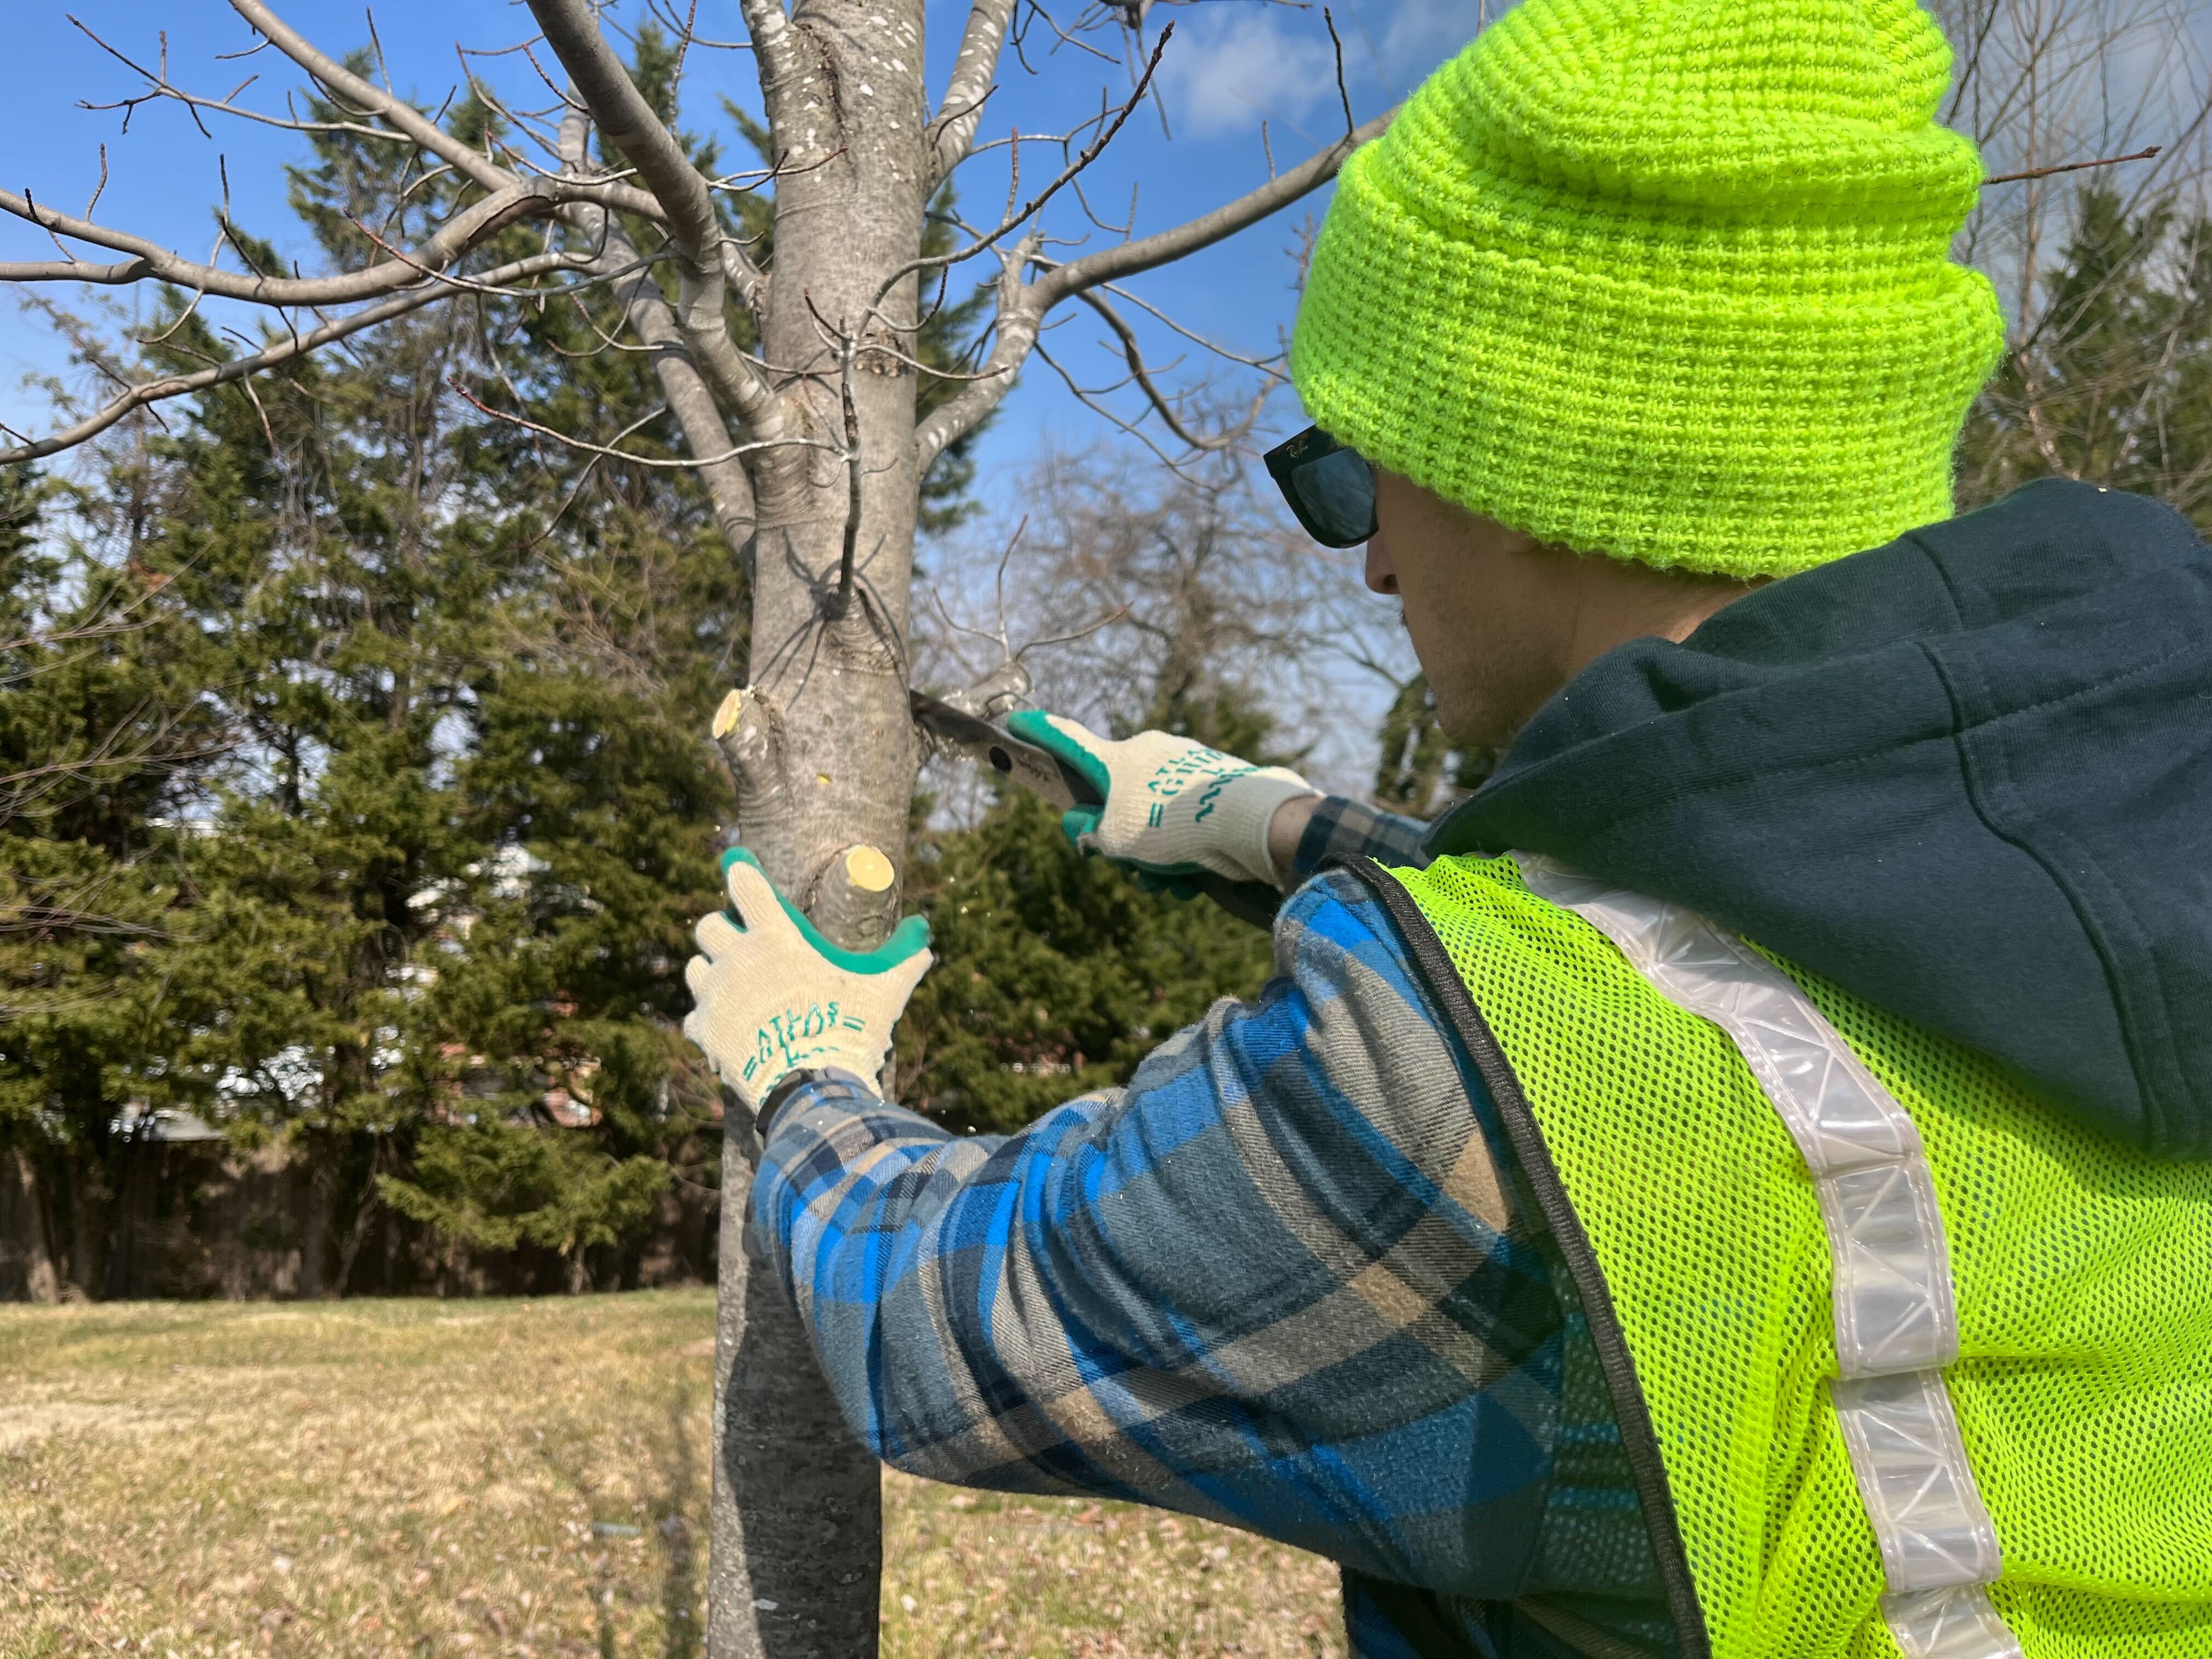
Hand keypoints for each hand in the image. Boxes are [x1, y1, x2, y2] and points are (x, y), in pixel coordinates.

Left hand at [682, 848, 932, 1117]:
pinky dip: (709, 1021)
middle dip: (723, 930)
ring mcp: (715, 994)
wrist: (812, 1086)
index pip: (745, 886)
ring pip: (694, 967)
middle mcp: (737, 958)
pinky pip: (694, 1016)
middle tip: (743, 945)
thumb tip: (925, 935)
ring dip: (710, 971)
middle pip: (708, 925)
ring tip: (733, 987)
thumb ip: (902, 960)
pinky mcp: (704, 1030)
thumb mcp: (884, 991)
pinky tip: (729, 1031)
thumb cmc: (849, 1029)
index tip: (738, 868)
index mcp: (775, 937)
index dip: (740, 873)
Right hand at [1006, 712, 1321, 890]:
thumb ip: (1089, 831)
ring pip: (1156, 819)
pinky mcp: (1219, 784)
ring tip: (1170, 882)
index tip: (1016, 721)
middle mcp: (1151, 753)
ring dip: (1157, 859)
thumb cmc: (1170, 826)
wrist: (1246, 821)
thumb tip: (1083, 824)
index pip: (1067, 740)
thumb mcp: (1114, 837)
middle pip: (1118, 800)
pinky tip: (1195, 879)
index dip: (1039, 733)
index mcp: (1117, 758)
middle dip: (1124, 842)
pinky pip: (1189, 823)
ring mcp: (1187, 767)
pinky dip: (1187, 854)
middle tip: (1134, 869)